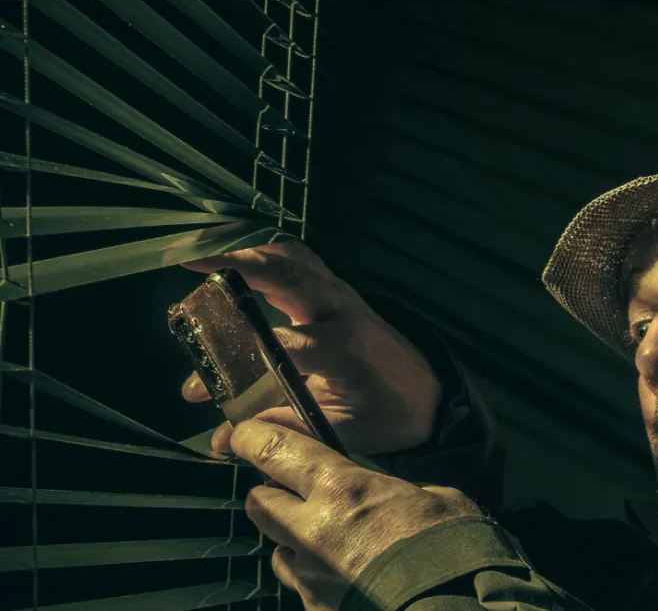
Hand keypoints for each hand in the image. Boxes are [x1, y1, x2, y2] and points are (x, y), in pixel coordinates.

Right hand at [178, 240, 441, 454]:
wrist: (429, 394)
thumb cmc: (387, 413)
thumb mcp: (339, 429)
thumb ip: (282, 429)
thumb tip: (223, 440)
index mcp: (344, 347)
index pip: (281, 343)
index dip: (236, 363)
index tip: (199, 388)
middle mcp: (341, 311)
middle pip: (287, 275)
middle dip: (238, 267)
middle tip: (191, 271)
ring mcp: (341, 296)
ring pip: (292, 258)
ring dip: (248, 255)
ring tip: (203, 263)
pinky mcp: (338, 292)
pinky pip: (300, 261)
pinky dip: (266, 257)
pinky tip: (235, 265)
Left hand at [234, 419, 480, 608]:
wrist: (451, 601)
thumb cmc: (451, 545)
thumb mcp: (434, 497)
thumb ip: (396, 491)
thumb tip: (397, 496)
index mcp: (342, 488)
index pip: (273, 451)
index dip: (252, 439)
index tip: (248, 436)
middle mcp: (311, 529)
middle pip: (258, 502)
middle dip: (271, 494)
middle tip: (294, 494)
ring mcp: (309, 574)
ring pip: (275, 549)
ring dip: (292, 540)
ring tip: (324, 543)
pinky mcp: (313, 606)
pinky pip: (300, 586)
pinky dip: (313, 578)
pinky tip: (341, 577)